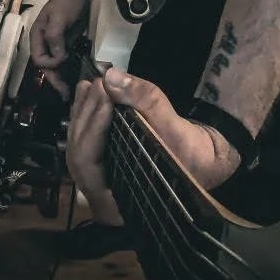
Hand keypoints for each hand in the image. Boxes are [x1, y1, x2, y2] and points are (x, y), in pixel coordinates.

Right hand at [28, 0, 88, 93]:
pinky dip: (69, 70)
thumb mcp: (60, 19)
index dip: (50, 65)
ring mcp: (55, 44)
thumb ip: (55, 39)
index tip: (63, 61)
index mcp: (38, 38)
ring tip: (70, 93)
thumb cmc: (66, 3)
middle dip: (55, 80)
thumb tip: (58, 58)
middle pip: (47, 67)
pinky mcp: (66, 43)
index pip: (39, 60)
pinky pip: (65, 60)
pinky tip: (75, 79)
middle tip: (65, 95)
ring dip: (62, 78)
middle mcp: (44, 43)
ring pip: (56, 66)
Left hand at [70, 67, 242, 193]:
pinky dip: (88, 114)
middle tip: (99, 83)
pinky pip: (86, 139)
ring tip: (94, 83)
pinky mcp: (102, 165)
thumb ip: (144, 101)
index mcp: (114, 203)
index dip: (94, 126)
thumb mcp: (175, 128)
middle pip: (79, 150)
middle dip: (87, 114)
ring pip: (79, 143)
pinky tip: (92, 92)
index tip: (105, 93)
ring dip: (84, 111)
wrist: (201, 164)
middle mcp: (100, 196)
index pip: (88, 162)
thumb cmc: (190, 155)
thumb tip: (111, 76)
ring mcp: (98, 181)